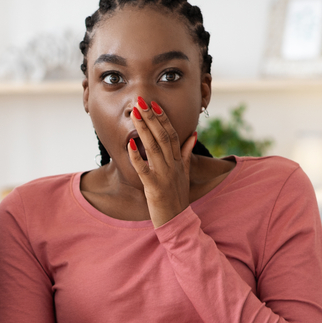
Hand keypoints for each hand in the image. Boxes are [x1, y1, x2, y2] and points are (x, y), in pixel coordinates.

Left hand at [127, 98, 194, 227]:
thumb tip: (192, 134)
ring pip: (154, 148)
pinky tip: (129, 144)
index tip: (154, 104)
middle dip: (151, 118)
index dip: (163, 119)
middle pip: (163, 137)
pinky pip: (144, 169)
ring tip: (134, 114)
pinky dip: (137, 156)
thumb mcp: (185, 173)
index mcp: (179, 161)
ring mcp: (164, 175)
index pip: (172, 135)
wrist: (178, 220)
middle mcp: (173, 165)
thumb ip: (187, 153)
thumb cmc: (178, 196)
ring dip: (143, 129)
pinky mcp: (154, 187)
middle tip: (141, 102)